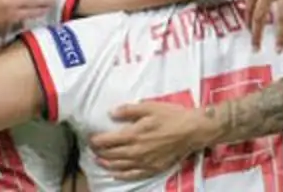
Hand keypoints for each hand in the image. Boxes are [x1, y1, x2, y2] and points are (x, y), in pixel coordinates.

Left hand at [90, 102, 214, 180]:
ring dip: (107, 164)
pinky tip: (115, 174)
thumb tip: (111, 113)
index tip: (90, 138)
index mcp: (133, 134)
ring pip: (120, 166)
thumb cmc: (171, 116)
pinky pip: (133, 175)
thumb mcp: (149, 107)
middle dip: (99, 152)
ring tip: (98, 161)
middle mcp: (136, 151)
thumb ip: (129, 110)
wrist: (192, 131)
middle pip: (111, 154)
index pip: (108, 140)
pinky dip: (121, 175)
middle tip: (92, 149)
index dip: (96, 140)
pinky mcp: (153, 168)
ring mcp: (144, 162)